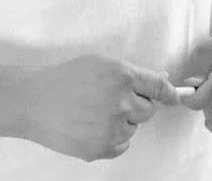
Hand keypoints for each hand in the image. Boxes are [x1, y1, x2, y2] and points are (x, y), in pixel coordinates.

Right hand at [23, 53, 179, 162]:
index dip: (169, 93)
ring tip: (94, 111)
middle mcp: (122, 102)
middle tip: (111, 99)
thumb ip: (129, 73)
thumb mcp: (98, 63)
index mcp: (121, 76)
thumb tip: (158, 82)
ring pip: (133, 128)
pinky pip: (122, 144)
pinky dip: (112, 137)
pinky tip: (91, 125)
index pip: (158, 87)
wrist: (34, 101)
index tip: (176, 98)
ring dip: (122, 121)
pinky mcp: (104, 148)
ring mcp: (113, 127)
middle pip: (148, 110)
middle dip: (136, 105)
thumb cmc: (63, 78)